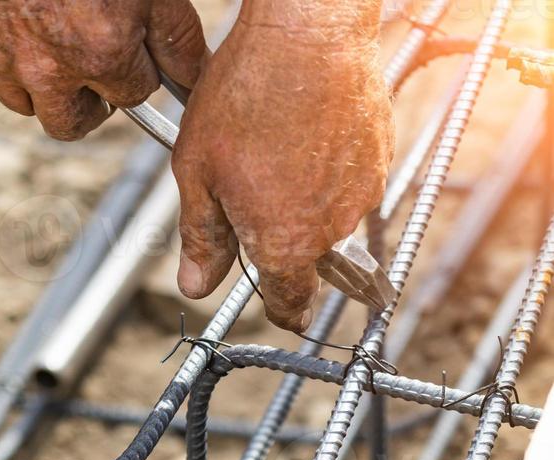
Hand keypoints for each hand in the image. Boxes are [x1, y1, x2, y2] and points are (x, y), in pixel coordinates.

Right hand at [0, 0, 207, 140]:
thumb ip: (177, 39)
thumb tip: (192, 83)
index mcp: (101, 54)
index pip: (130, 97)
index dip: (135, 71)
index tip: (129, 47)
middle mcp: (45, 67)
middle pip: (68, 123)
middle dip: (84, 101)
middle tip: (88, 63)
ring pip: (18, 102)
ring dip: (34, 83)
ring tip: (44, 38)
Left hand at [172, 0, 394, 331]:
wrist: (308, 31)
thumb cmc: (247, 95)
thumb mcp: (199, 173)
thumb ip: (202, 238)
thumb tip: (196, 286)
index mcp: (285, 244)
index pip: (290, 305)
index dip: (282, 311)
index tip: (280, 309)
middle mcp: (330, 230)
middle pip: (307, 255)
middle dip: (283, 234)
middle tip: (255, 188)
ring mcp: (360, 193)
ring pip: (329, 214)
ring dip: (307, 196)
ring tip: (278, 147)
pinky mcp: (380, 157)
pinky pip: (349, 179)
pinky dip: (330, 166)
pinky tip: (306, 130)